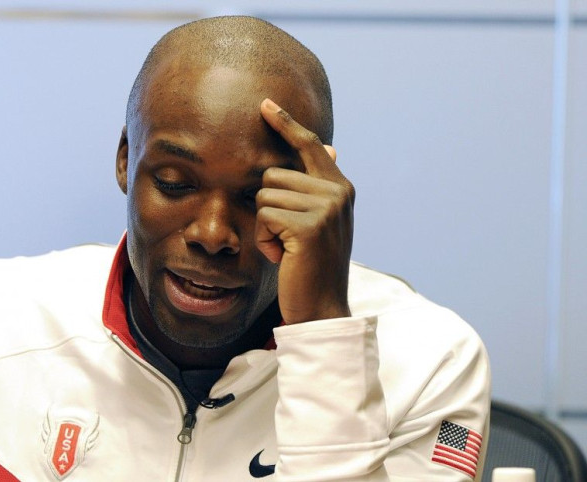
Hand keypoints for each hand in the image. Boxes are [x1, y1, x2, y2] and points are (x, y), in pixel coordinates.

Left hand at [256, 98, 354, 323]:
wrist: (322, 307)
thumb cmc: (313, 264)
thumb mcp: (321, 221)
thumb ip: (320, 186)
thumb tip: (330, 147)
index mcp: (340, 188)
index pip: (309, 146)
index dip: (286, 124)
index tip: (265, 104)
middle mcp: (338, 192)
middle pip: (273, 175)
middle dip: (269, 207)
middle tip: (287, 237)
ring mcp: (326, 208)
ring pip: (264, 195)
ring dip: (266, 226)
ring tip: (287, 248)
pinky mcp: (309, 226)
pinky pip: (264, 216)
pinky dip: (265, 239)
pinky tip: (283, 256)